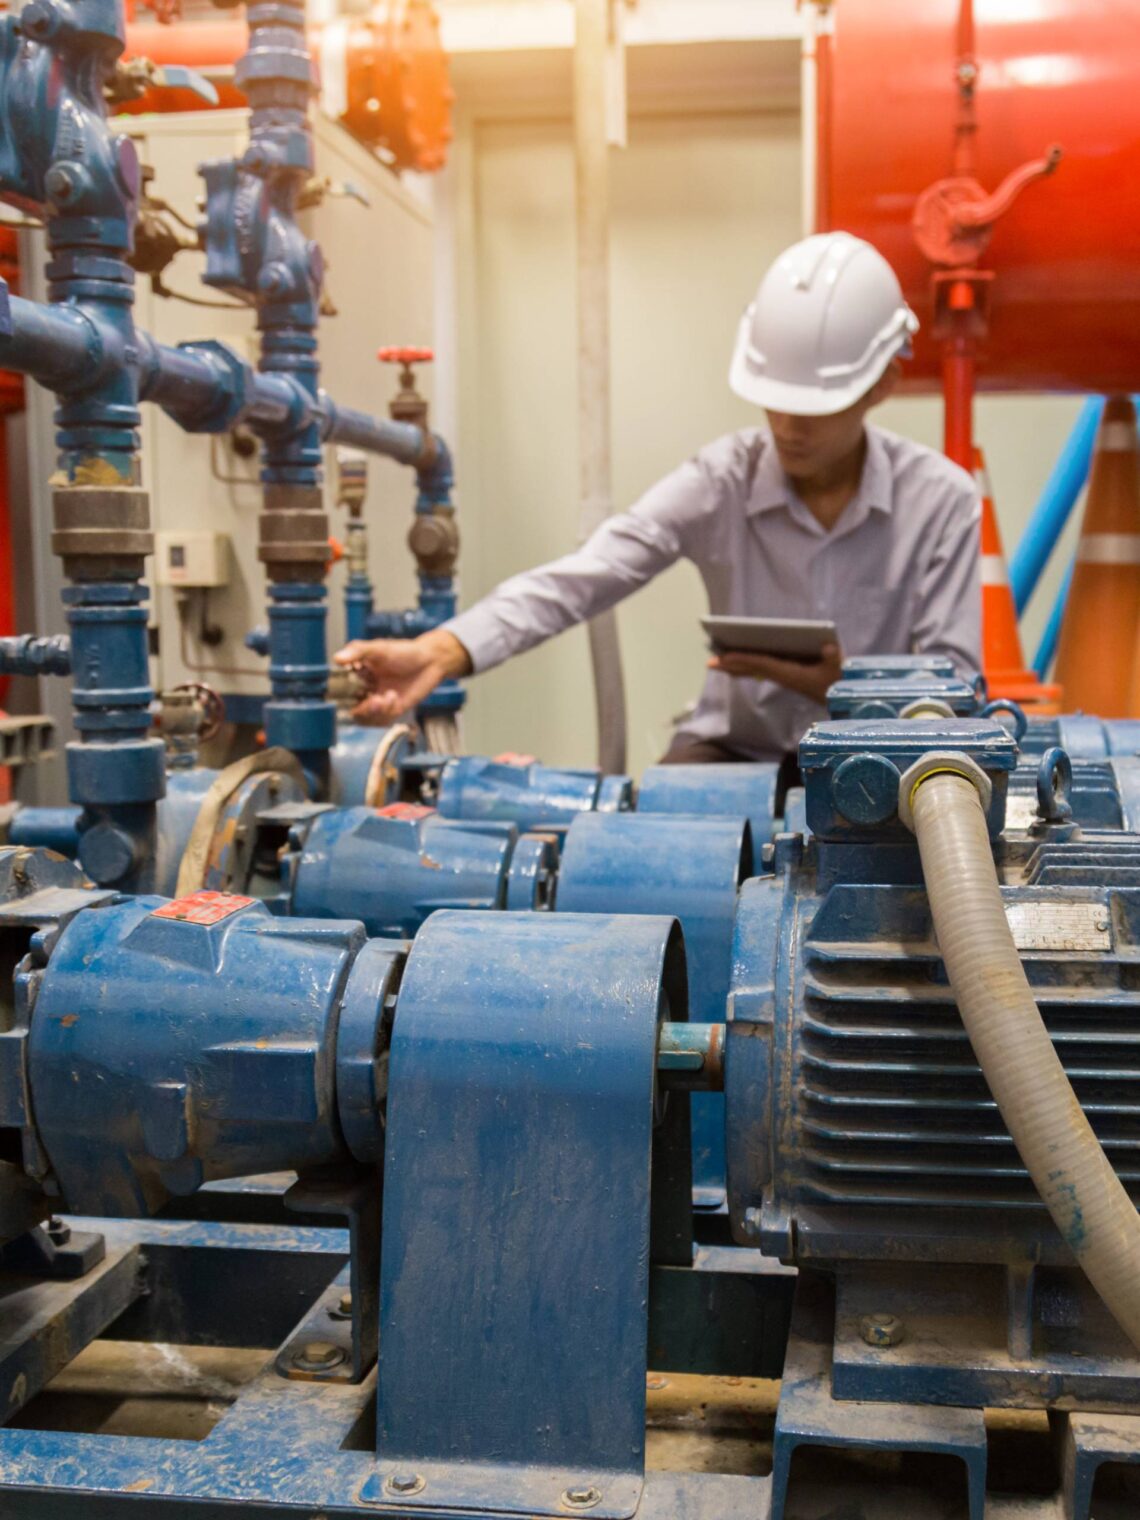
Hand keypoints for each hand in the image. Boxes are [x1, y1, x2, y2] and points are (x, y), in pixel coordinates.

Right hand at [333, 629, 472, 724]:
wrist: (431, 661)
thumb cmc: (404, 651)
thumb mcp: (379, 648)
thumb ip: (358, 651)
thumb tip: (337, 658)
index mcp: (358, 675)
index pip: (340, 690)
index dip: (338, 695)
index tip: (345, 693)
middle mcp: (366, 689)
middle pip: (351, 709)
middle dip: (361, 709)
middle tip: (373, 700)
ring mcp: (379, 701)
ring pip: (365, 718)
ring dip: (374, 712)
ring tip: (387, 697)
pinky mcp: (392, 710)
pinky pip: (382, 720)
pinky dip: (386, 712)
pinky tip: (394, 698)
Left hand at [709, 641, 841, 704]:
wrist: (843, 697)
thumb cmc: (839, 680)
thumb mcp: (838, 668)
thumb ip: (834, 657)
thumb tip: (828, 647)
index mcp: (791, 674)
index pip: (762, 664)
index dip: (744, 659)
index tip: (726, 658)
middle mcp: (783, 676)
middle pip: (752, 669)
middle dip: (731, 666)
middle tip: (710, 662)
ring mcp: (784, 677)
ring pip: (754, 670)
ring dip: (736, 666)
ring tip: (717, 662)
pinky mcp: (787, 676)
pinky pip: (762, 669)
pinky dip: (748, 665)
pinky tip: (738, 664)